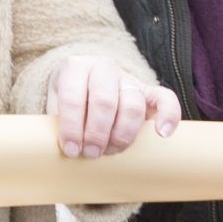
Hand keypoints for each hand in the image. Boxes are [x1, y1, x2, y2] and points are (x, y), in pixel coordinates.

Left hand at [47, 56, 180, 158]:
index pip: (73, 97)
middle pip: (105, 101)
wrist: (85, 80)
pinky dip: (168, 115)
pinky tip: (161, 134)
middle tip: (90, 153)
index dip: (71, 127)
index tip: (70, 150)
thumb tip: (60, 152)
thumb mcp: (54, 103)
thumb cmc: (67, 99)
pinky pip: (165, 98)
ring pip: (133, 104)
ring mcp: (127, 78)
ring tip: (110, 152)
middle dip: (96, 133)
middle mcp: (103, 68)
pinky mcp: (148, 90)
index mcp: (75, 68)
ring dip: (122, 134)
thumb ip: (57, 121)